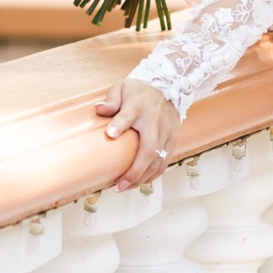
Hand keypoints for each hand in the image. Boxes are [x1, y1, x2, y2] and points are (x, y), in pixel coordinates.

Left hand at [95, 75, 182, 189]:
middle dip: (134, 171)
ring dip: (143, 177)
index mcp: (138, 106)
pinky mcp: (173, 139)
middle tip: (120, 184)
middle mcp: (154, 121)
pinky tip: (142, 181)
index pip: (128, 116)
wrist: (169, 86)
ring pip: (157, 161)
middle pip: (148, 150)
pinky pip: (165, 161)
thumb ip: (111, 99)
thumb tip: (100, 109)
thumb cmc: (141, 91)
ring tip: (127, 187)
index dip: (119, 125)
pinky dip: (154, 174)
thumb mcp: (122, 87)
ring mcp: (166, 132)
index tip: (110, 135)